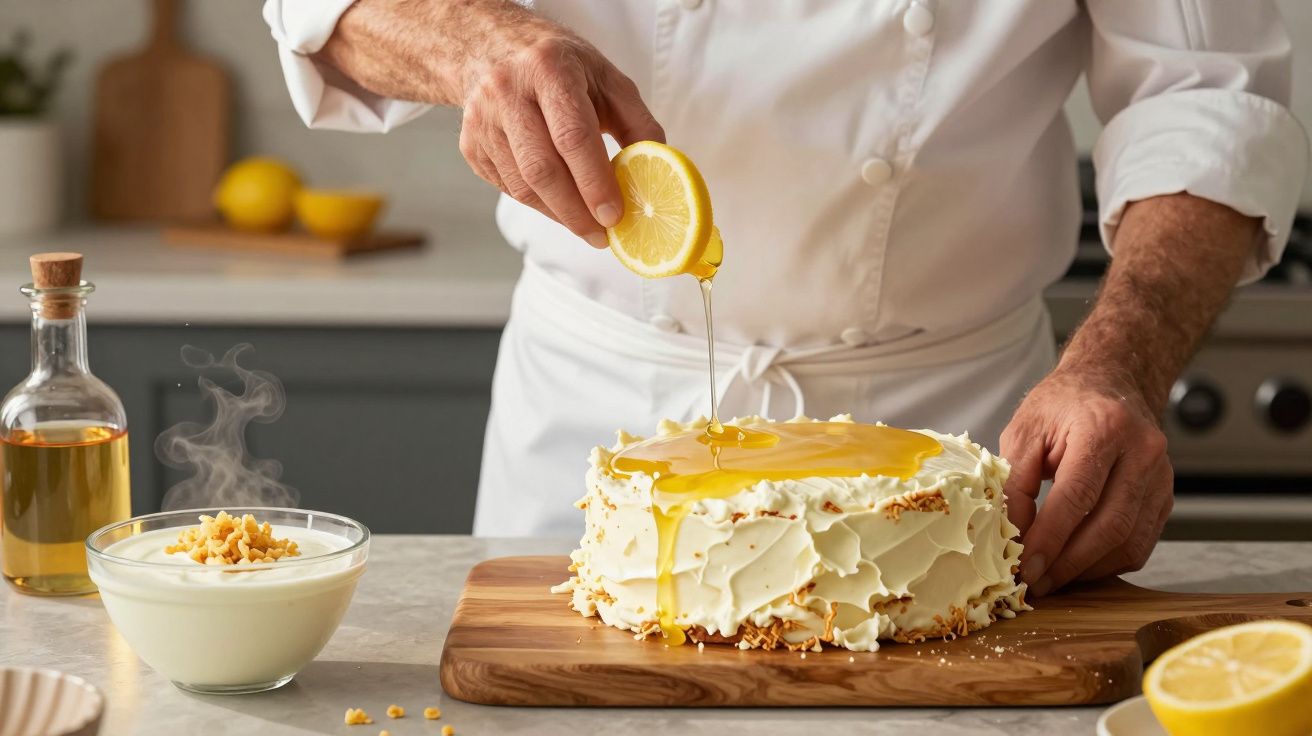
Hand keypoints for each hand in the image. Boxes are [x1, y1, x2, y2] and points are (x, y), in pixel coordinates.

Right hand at [458, 24, 664, 246]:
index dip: (594, 181)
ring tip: (586, 226)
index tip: (614, 215)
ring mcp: (483, 121)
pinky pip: (508, 188)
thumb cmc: (557, 64)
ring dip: (558, 214)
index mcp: (548, 69)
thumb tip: (659, 169)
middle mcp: (508, 92)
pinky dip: (538, 204)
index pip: (572, 136)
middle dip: (576, 212)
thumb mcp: (605, 77)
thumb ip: (637, 121)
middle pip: (542, 169)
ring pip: (522, 186)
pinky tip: (558, 204)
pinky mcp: (471, 145)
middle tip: (602, 236)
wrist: (490, 47)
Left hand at [999, 366, 1173, 597]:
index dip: (1050, 538)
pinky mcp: (1165, 496)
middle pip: (1109, 525)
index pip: (1077, 495)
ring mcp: (1162, 476)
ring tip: (1051, 579)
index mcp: (1104, 428)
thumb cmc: (1062, 405)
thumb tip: (1011, 534)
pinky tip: (1078, 566)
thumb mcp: (1024, 430)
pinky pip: (1140, 542)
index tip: (1025, 566)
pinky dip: (1107, 562)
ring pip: (1129, 541)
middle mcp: (1142, 453)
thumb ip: (1016, 481)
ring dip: (1087, 569)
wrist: (1110, 382)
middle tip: (1035, 582)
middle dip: (1068, 562)